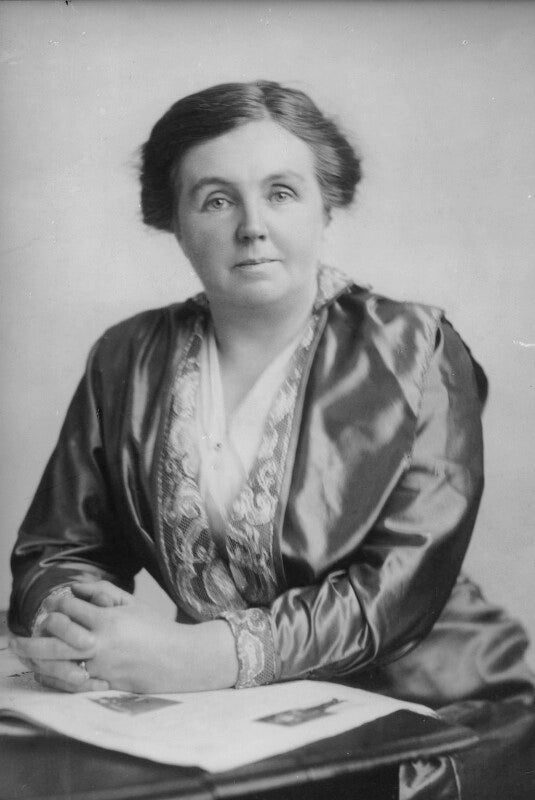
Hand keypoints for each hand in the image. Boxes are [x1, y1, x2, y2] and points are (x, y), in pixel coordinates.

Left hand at [11, 582, 237, 692]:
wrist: (178, 659)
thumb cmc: (155, 628)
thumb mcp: (132, 603)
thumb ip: (103, 591)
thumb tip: (76, 586)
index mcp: (108, 620)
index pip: (70, 608)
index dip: (58, 604)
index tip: (56, 604)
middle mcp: (101, 644)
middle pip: (57, 635)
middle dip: (37, 631)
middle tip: (28, 630)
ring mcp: (100, 668)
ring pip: (57, 662)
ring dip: (37, 655)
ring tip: (25, 650)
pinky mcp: (103, 686)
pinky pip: (70, 683)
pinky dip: (53, 677)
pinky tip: (43, 671)